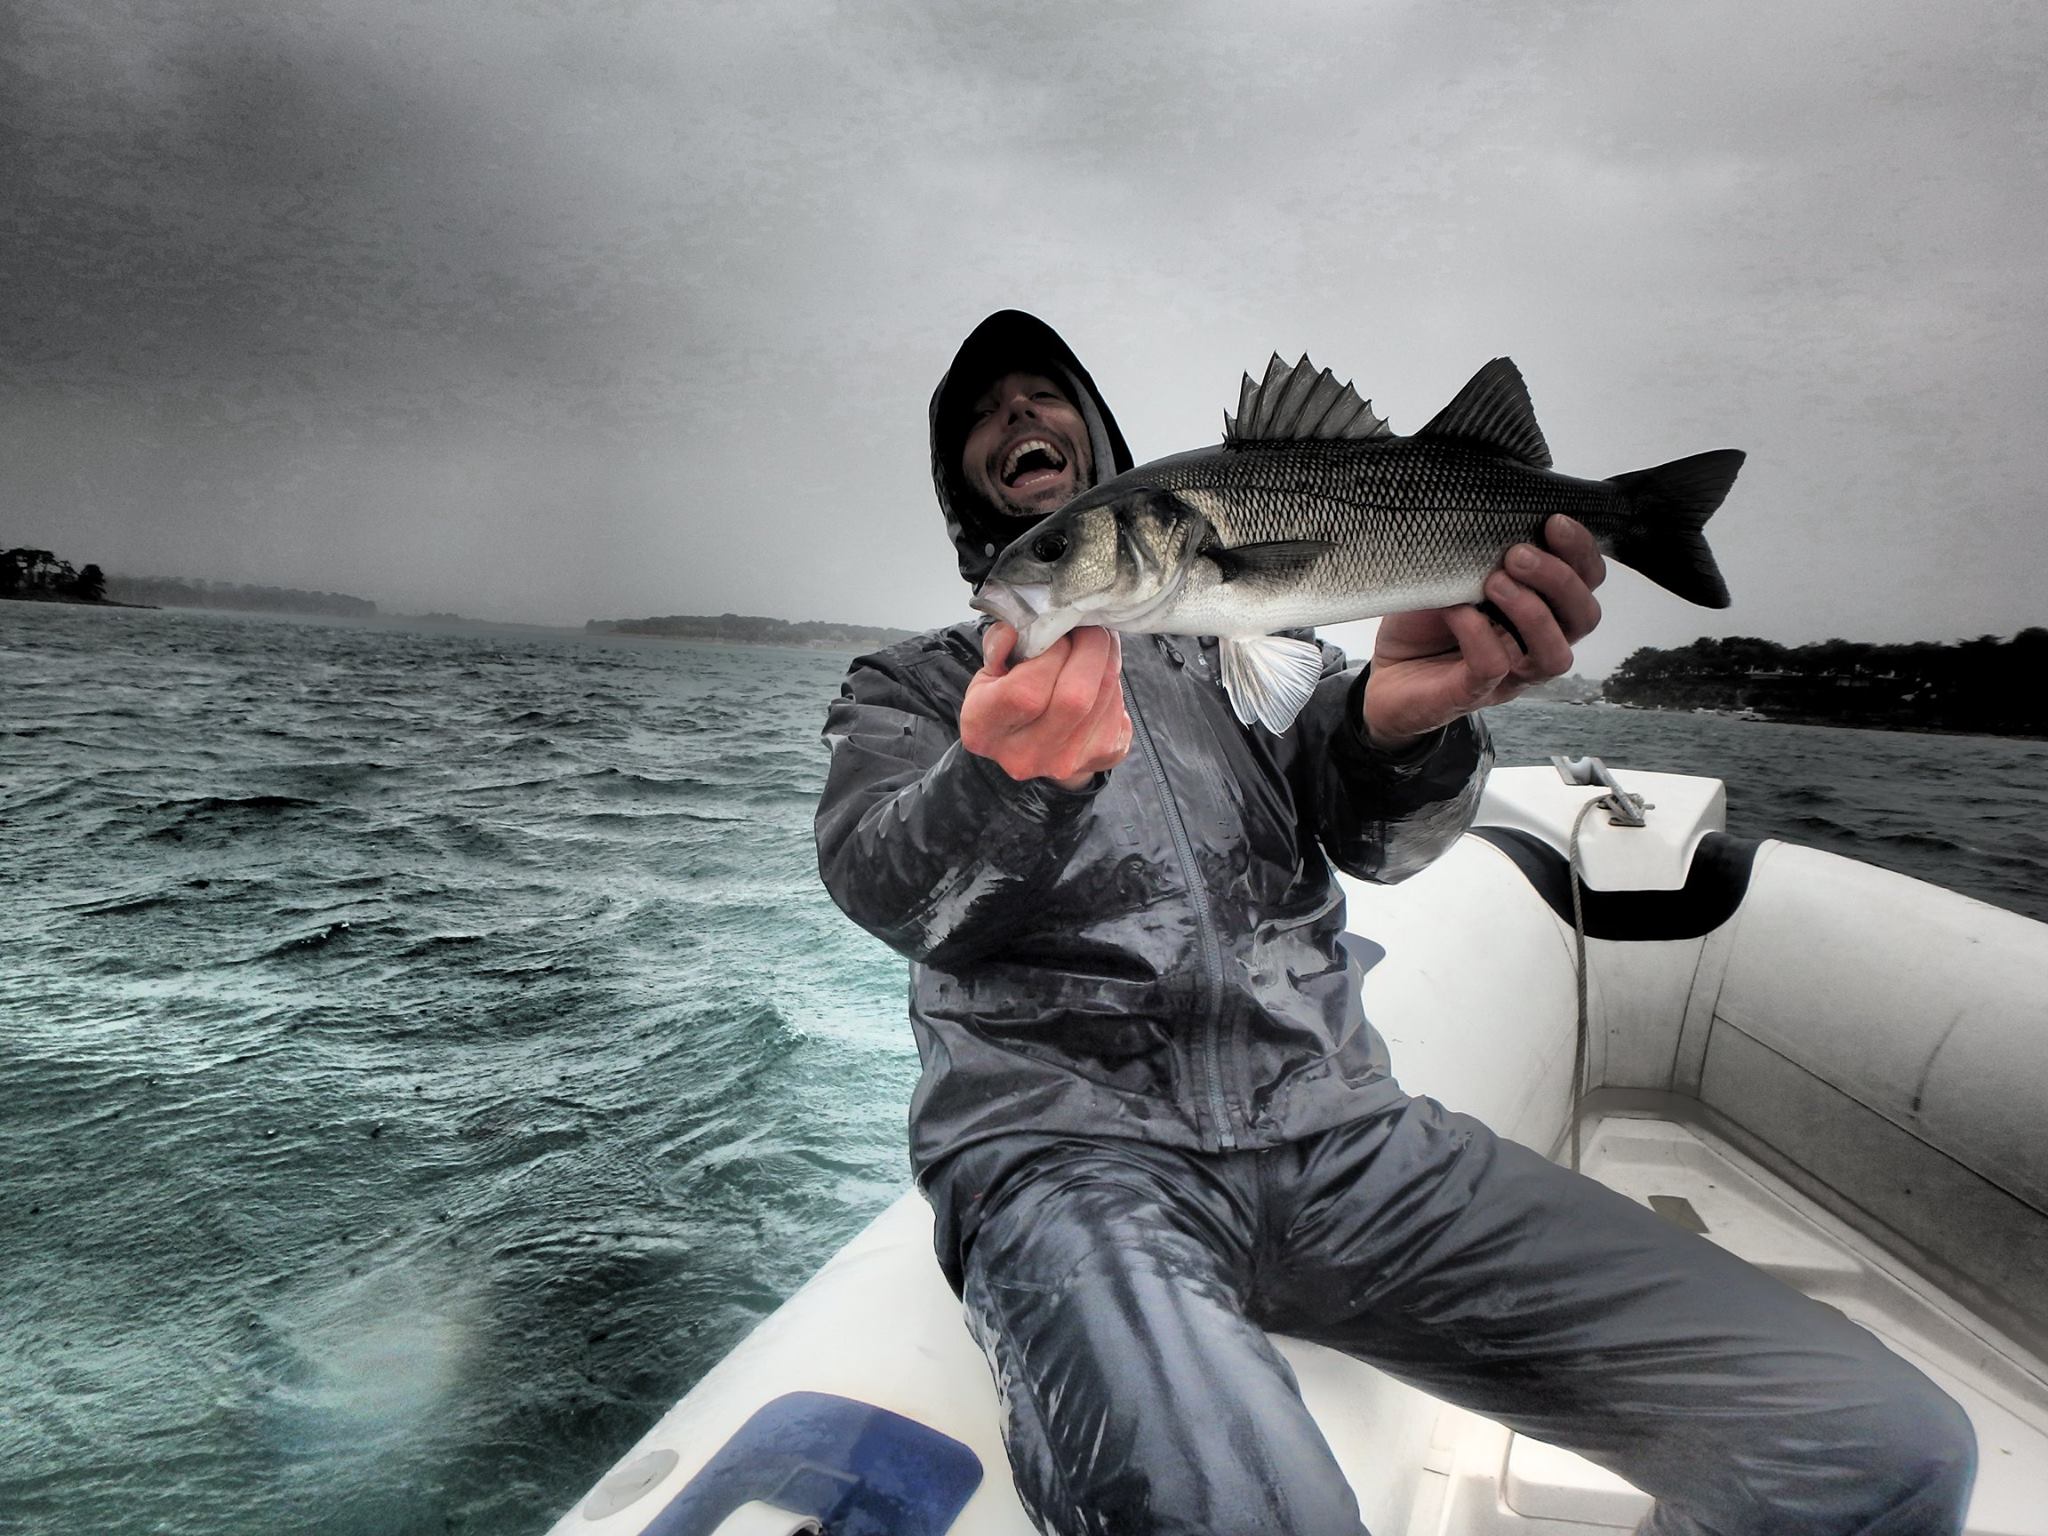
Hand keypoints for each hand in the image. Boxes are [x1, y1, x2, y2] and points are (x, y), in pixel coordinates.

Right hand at [961, 623, 1130, 790]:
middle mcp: (1025, 754)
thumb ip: (999, 644)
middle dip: (1090, 649)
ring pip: (1105, 699)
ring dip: (1108, 661)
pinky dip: (1114, 686)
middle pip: (1075, 698)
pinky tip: (1099, 677)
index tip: (1055, 635)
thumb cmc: (1005, 697)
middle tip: (1088, 627)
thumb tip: (1021, 628)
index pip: (1027, 691)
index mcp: (985, 729)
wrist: (1027, 744)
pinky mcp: (1100, 758)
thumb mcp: (988, 670)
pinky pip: (1119, 712)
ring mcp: (1065, 761)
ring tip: (1097, 643)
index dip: (1050, 654)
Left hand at [1364, 514, 1606, 749]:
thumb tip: (1487, 513)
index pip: (1587, 583)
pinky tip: (1459, 612)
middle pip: (1583, 617)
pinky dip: (1479, 635)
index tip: (1553, 521)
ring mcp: (1509, 675)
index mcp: (1540, 610)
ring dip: (1532, 612)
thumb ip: (1479, 553)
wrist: (1381, 674)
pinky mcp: (1472, 693)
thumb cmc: (1424, 623)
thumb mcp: (1452, 576)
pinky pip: (1494, 667)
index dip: (1581, 552)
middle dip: (1559, 579)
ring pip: (1555, 654)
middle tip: (1517, 554)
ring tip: (1494, 583)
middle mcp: (1534, 645)